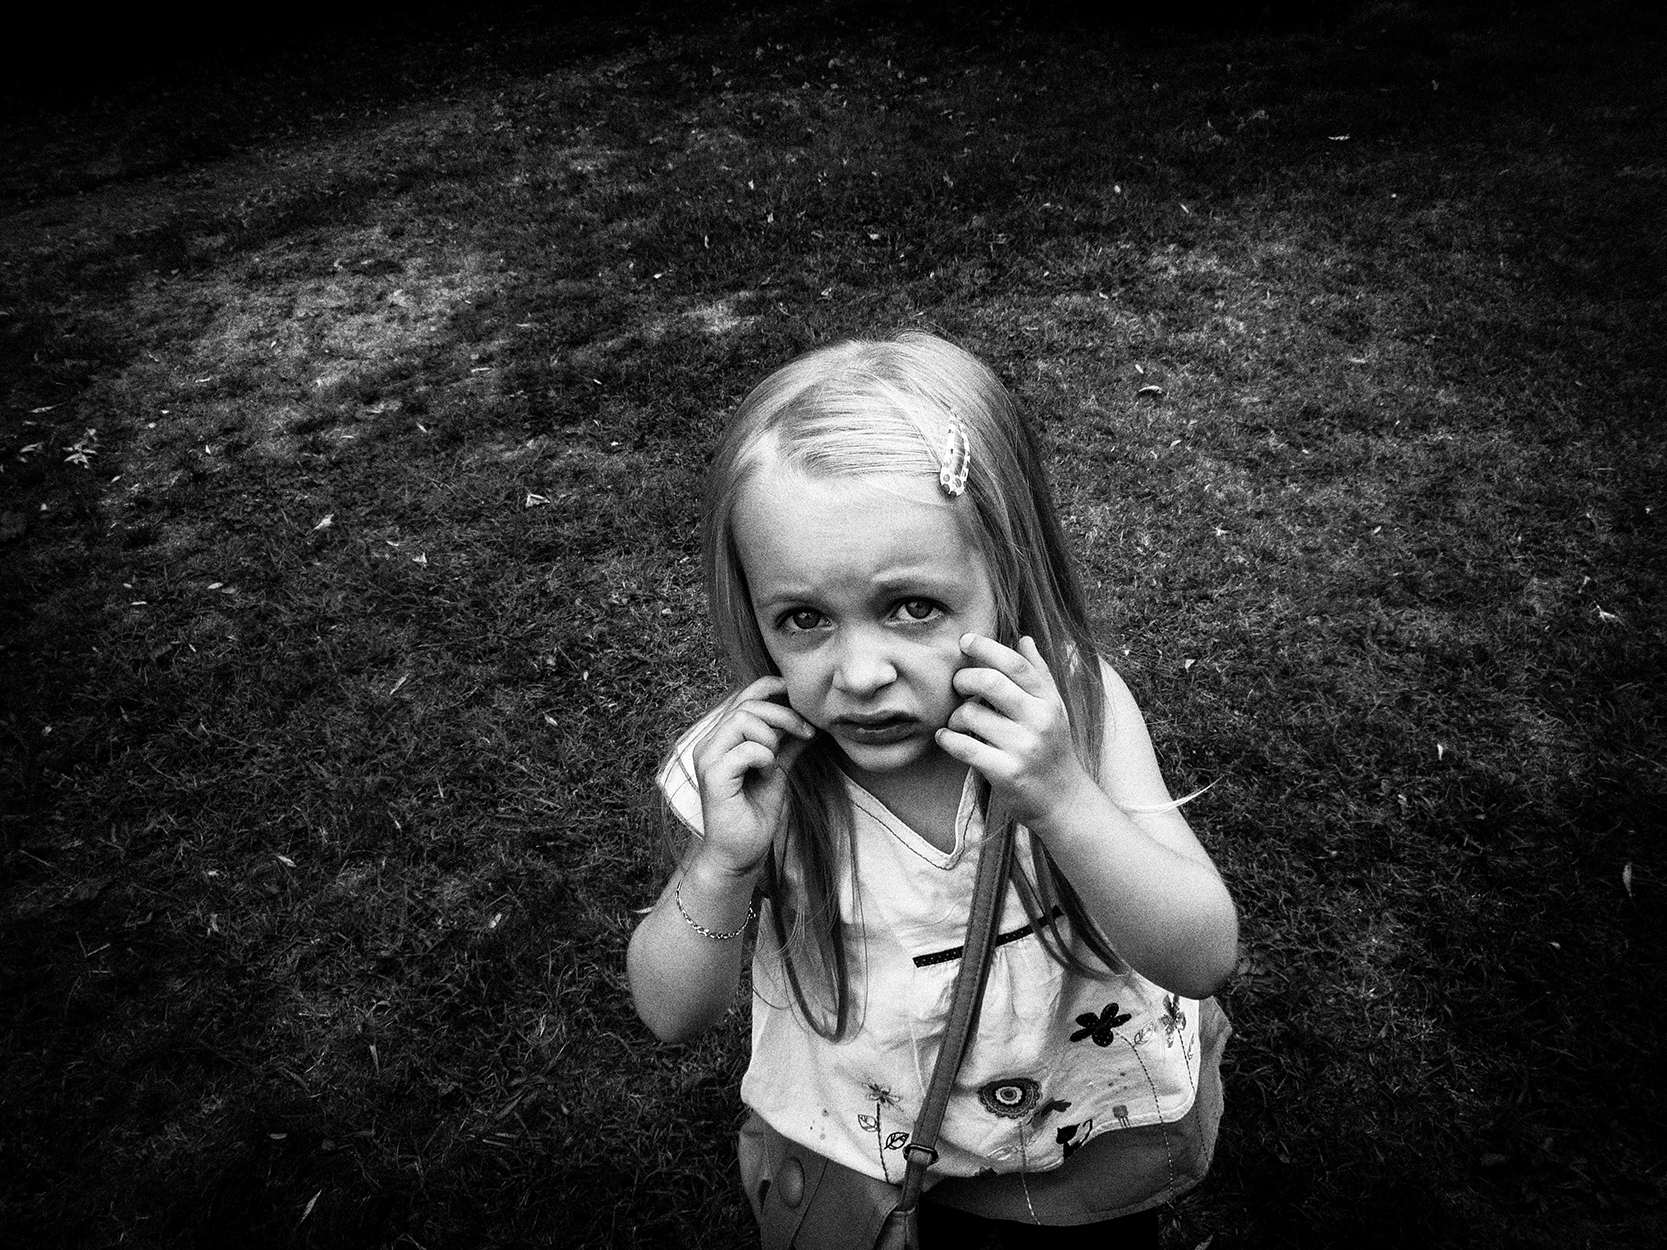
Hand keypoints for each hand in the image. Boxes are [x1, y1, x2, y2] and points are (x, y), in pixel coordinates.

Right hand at [692, 676, 816, 876]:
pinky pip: (744, 750)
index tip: (801, 700)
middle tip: (805, 732)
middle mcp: (710, 743)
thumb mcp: (778, 770)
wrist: (739, 853)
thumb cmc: (755, 813)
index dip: (772, 688)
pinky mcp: (714, 777)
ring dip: (771, 736)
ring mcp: (708, 758)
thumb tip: (812, 721)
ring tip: (777, 760)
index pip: (744, 696)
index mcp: (722, 738)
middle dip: (783, 714)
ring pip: (742, 720)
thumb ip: (788, 744)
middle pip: (746, 704)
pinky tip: (768, 773)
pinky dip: (764, 757)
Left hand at [936, 634, 1096, 830]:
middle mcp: (1039, 720)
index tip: (965, 641)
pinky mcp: (1006, 772)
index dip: (987, 647)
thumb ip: (1038, 673)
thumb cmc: (1052, 748)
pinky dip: (947, 739)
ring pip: (971, 714)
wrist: (1064, 800)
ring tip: (957, 722)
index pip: (1016, 664)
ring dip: (954, 716)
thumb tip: (1024, 638)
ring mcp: (1023, 747)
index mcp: (1048, 701)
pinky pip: (964, 747)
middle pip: (990, 682)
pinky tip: (947, 738)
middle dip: (964, 679)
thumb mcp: (1053, 709)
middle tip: (957, 685)